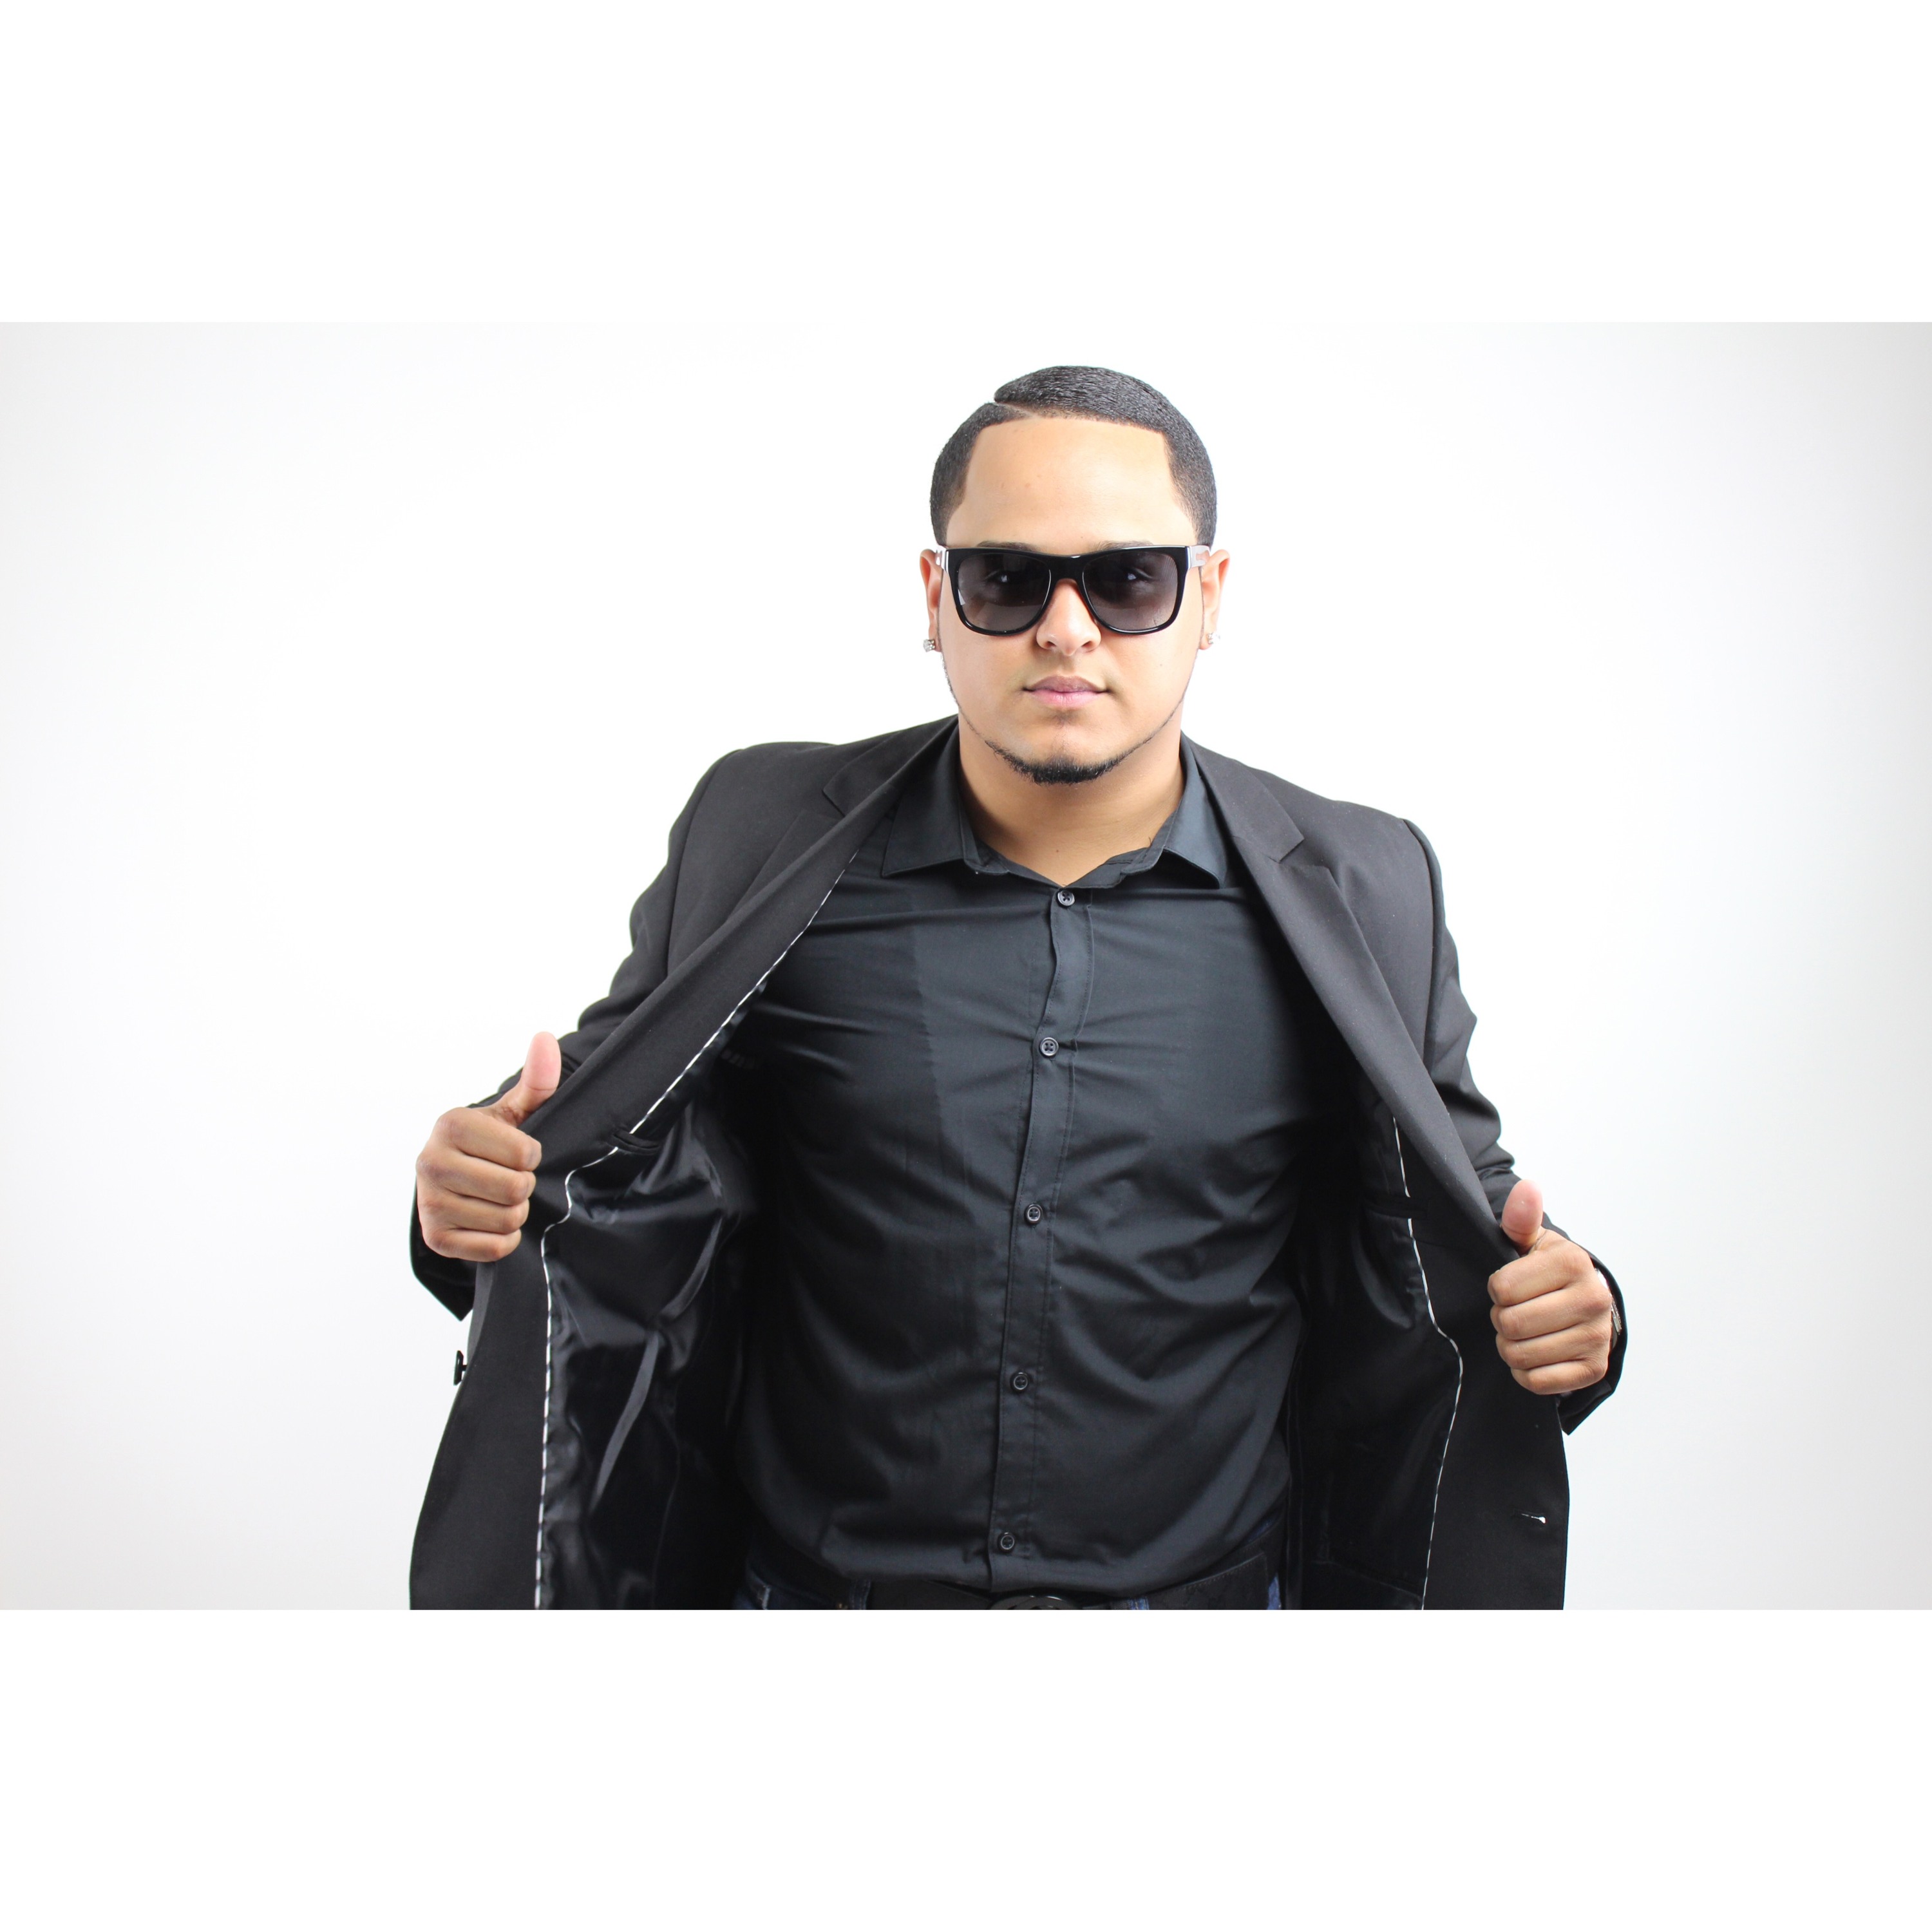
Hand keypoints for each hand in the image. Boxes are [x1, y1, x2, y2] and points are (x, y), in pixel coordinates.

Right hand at [415, 1033, 560, 1262]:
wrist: (449, 1180)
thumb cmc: (488, 1143)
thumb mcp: (512, 1112)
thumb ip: (536, 1081)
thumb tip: (545, 1038)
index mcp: (451, 1124)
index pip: (524, 1153)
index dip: (532, 1156)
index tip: (518, 1152)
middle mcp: (430, 1162)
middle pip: (515, 1189)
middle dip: (524, 1186)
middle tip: (510, 1178)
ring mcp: (429, 1203)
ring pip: (507, 1220)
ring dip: (515, 1213)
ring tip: (499, 1198)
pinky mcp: (435, 1238)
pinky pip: (495, 1247)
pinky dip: (504, 1238)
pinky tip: (490, 1220)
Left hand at [1486, 1178, 1617, 1394]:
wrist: (1589, 1305)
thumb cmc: (1551, 1273)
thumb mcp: (1533, 1242)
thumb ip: (1522, 1218)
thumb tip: (1527, 1189)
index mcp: (1573, 1264)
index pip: (1501, 1289)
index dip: (1497, 1290)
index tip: (1510, 1287)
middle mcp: (1592, 1300)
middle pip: (1510, 1324)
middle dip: (1501, 1319)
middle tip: (1515, 1311)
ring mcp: (1596, 1338)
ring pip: (1520, 1355)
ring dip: (1510, 1347)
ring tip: (1524, 1331)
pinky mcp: (1593, 1370)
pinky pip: (1537, 1382)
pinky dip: (1525, 1372)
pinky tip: (1536, 1353)